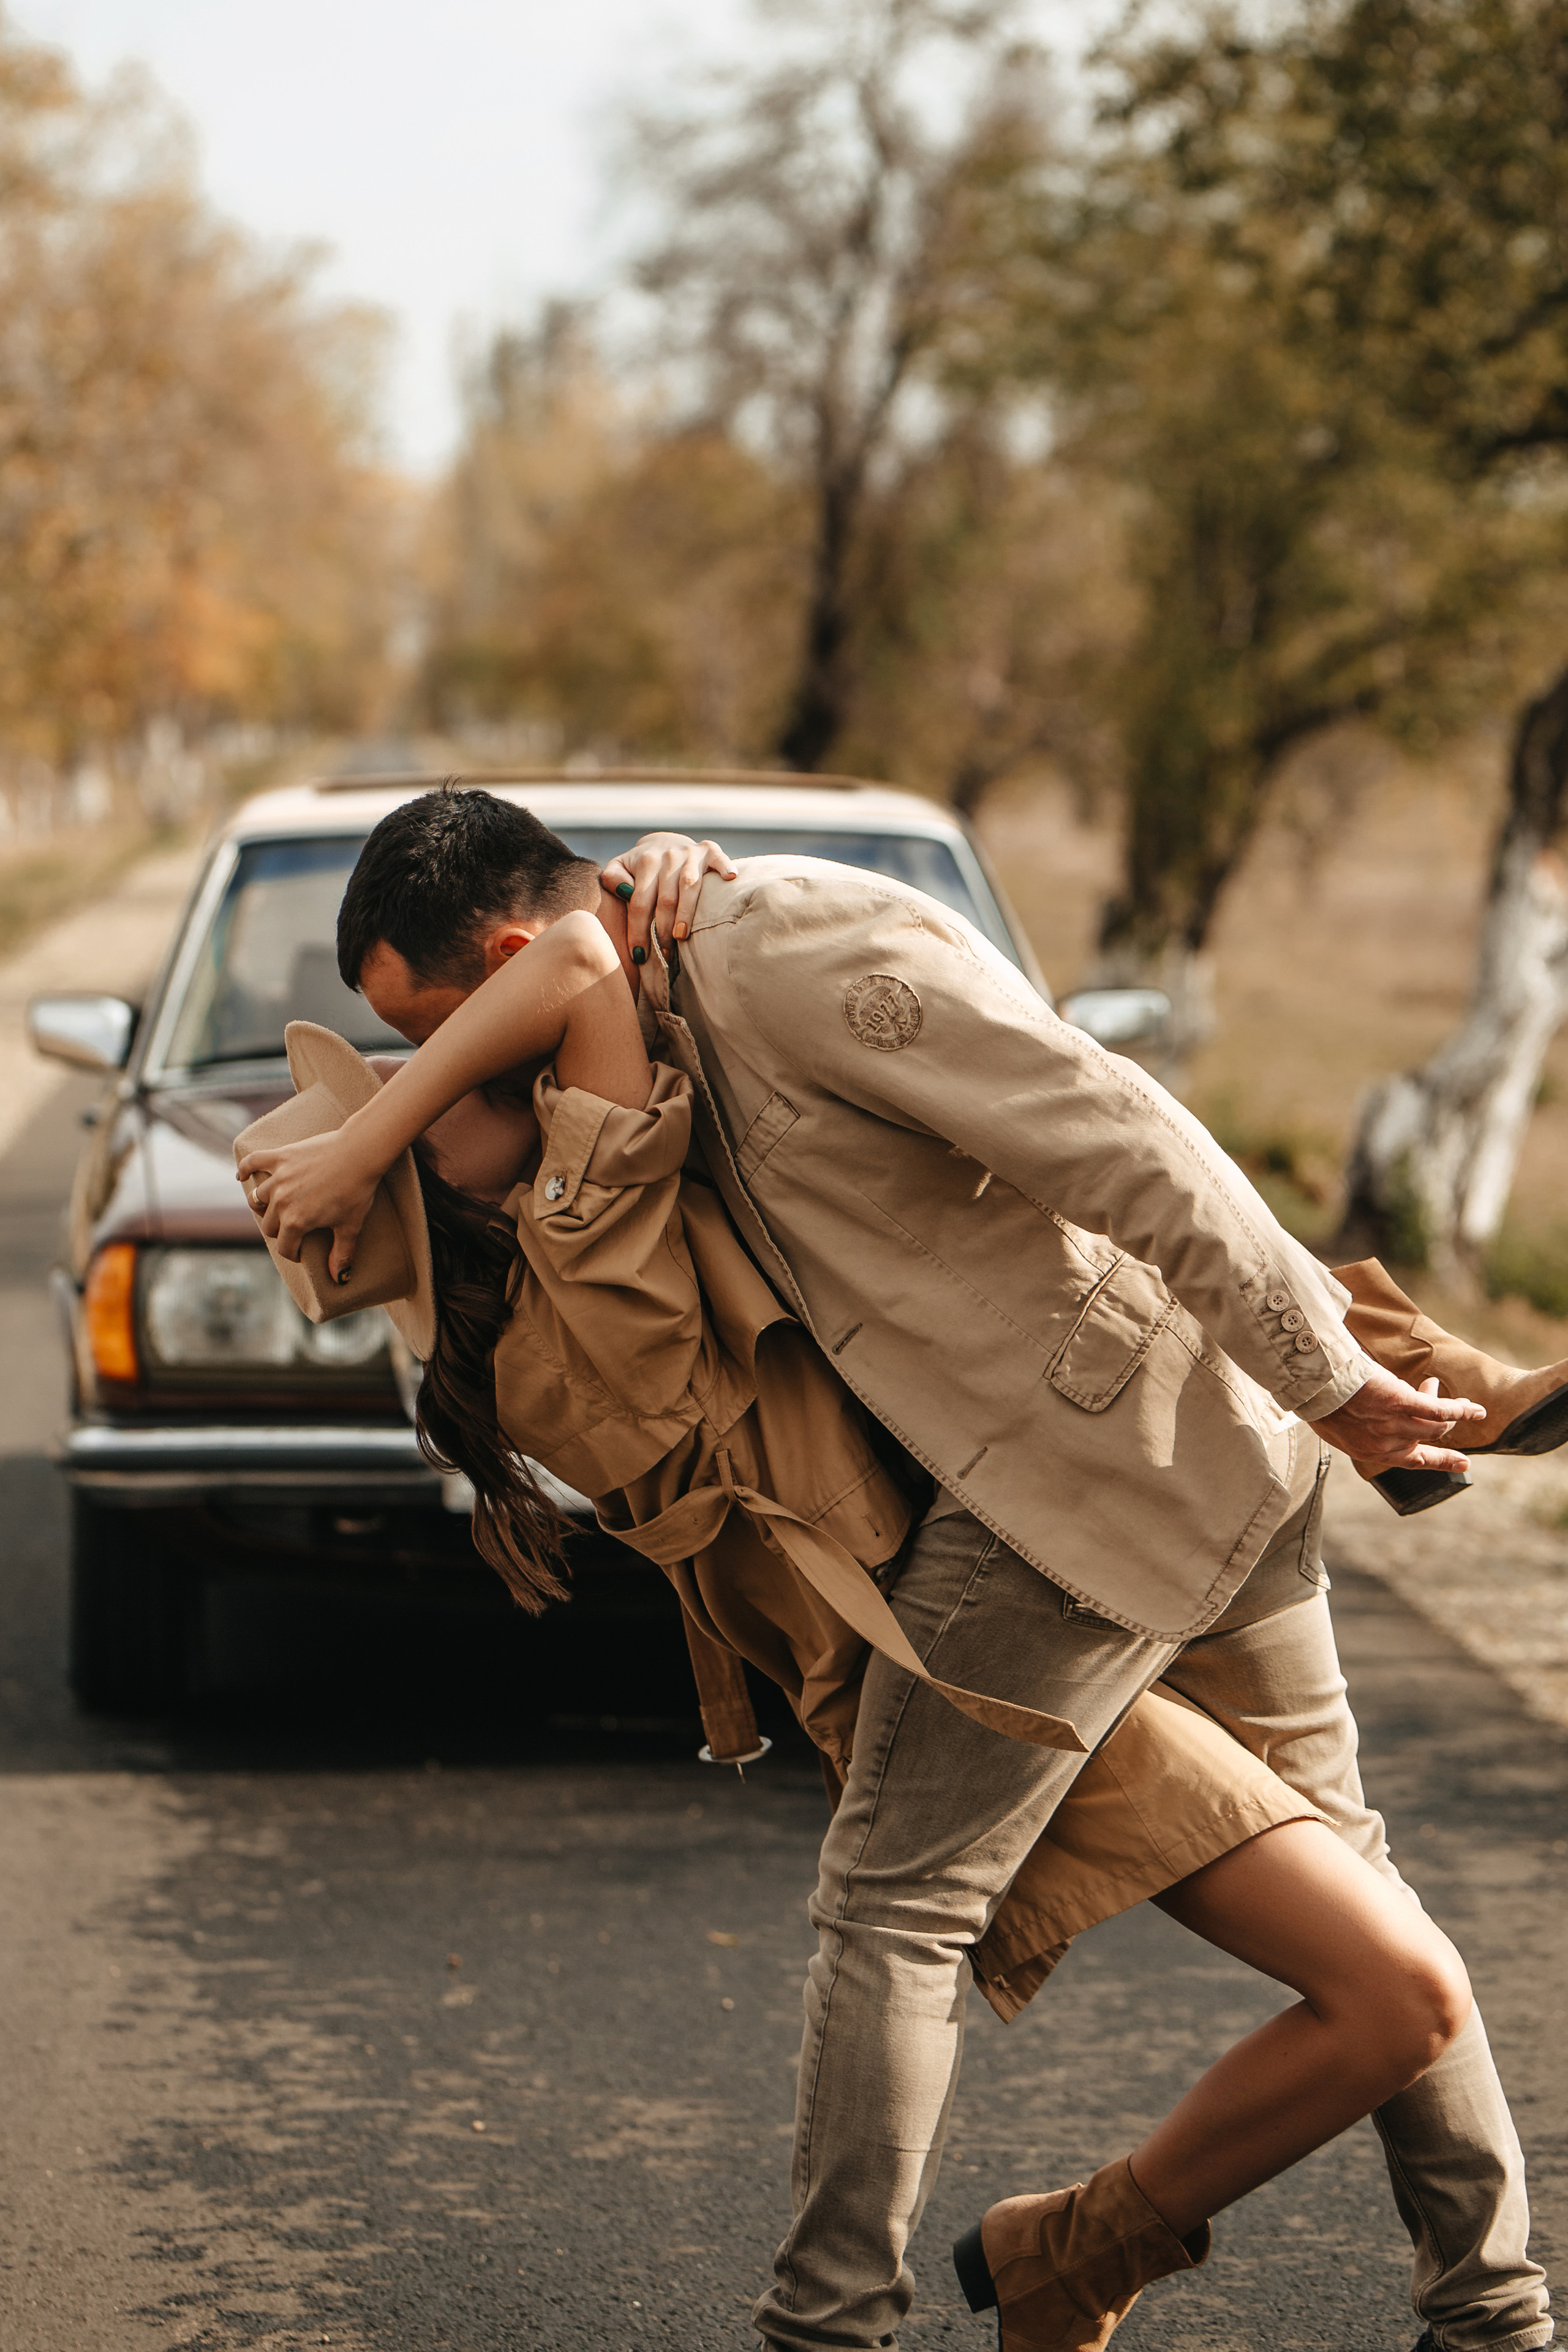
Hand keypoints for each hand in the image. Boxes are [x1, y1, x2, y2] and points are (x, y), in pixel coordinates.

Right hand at [235, 1127, 379, 1280]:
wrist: (360, 1153)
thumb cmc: (357, 1191)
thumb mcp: (351, 1225)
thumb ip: (342, 1253)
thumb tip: (340, 1278)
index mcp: (296, 1222)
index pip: (284, 1246)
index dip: (292, 1253)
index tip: (299, 1252)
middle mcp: (281, 1202)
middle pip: (268, 1225)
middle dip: (279, 1231)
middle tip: (291, 1229)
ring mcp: (278, 1178)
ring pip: (257, 1199)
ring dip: (263, 1205)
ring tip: (272, 1207)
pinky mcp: (280, 1157)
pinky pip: (253, 1161)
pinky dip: (245, 1167)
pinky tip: (241, 1174)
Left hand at [600, 833, 736, 957]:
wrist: (665, 841)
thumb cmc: (640, 866)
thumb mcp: (619, 867)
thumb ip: (612, 879)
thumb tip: (624, 893)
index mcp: (646, 862)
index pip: (640, 902)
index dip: (638, 930)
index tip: (639, 955)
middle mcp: (668, 856)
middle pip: (665, 899)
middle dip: (662, 930)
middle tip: (663, 956)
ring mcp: (691, 853)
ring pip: (690, 886)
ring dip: (686, 913)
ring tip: (681, 937)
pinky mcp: (710, 850)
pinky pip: (719, 859)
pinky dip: (725, 867)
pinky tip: (730, 878)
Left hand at [1311, 1365, 1483, 1476]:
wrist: (1313, 1383)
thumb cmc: (1319, 1398)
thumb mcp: (1337, 1423)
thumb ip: (1361, 1425)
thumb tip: (1374, 1414)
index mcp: (1369, 1451)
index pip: (1409, 1460)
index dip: (1434, 1461)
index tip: (1455, 1463)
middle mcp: (1386, 1444)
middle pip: (1426, 1440)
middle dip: (1443, 1432)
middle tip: (1461, 1436)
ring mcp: (1396, 1425)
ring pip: (1437, 1427)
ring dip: (1455, 1415)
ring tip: (1469, 1407)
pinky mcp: (1403, 1404)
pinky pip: (1440, 1411)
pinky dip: (1460, 1410)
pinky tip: (1475, 1409)